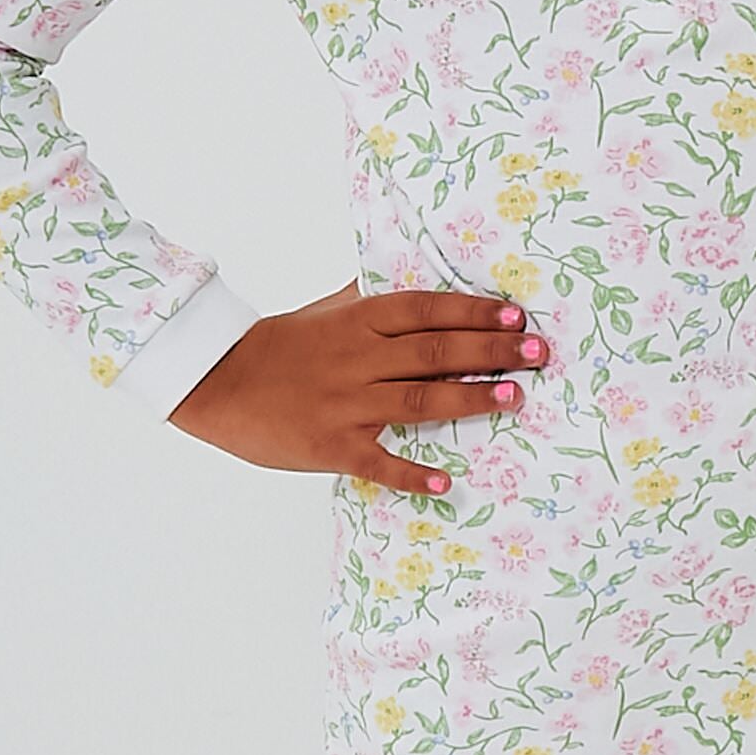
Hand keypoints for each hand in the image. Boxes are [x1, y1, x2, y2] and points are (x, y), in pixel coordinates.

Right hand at [167, 279, 550, 495]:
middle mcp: (358, 359)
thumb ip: (369, 297)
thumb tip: (412, 272)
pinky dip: (410, 473)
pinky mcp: (331, 445)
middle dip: (490, 352)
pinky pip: (378, 461)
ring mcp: (346, 404)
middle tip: (538, 353)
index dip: (473, 312)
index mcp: (358, 321)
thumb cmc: (279, 346)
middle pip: (433, 352)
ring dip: (469, 400)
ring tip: (513, 398)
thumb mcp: (327, 311)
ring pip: (418, 400)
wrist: (218, 382)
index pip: (426, 311)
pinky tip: (444, 482)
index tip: (515, 317)